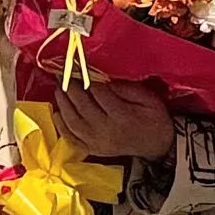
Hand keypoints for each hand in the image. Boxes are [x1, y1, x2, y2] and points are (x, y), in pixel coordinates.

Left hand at [53, 78, 173, 160]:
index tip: (79, 65)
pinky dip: (61, 125)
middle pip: (82, 106)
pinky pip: (71, 138)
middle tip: (63, 73)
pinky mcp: (92, 149)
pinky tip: (57, 112)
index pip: (99, 93)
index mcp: (123, 116)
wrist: (157, 146)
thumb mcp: (148, 98)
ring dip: (63, 104)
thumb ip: (126, 88)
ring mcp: (97, 142)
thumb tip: (103, 79)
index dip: (87, 78)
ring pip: (73, 122)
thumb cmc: (154, 118)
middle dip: (71, 88)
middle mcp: (106, 131)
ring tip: (59, 89)